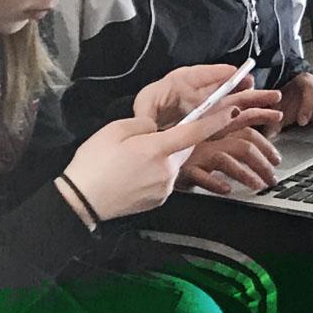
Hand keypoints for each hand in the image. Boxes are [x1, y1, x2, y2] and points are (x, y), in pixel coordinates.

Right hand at [61, 93, 278, 220]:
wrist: (80, 202)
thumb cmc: (94, 163)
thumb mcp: (116, 131)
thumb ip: (144, 124)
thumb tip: (156, 127)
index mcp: (158, 149)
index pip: (195, 131)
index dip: (216, 119)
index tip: (232, 110)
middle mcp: (167, 170)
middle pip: (185, 148)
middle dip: (179, 138)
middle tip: (156, 136)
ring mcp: (165, 188)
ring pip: (175, 163)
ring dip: (166, 156)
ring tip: (136, 157)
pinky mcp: (159, 199)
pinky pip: (165, 179)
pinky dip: (158, 171)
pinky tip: (135, 172)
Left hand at [133, 62, 255, 128]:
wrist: (149, 129)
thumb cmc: (148, 109)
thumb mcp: (145, 105)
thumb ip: (147, 114)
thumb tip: (151, 123)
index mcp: (185, 81)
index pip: (206, 75)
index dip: (223, 74)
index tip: (238, 75)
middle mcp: (203, 93)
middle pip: (228, 90)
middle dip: (247, 90)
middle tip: (266, 90)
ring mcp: (210, 108)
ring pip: (235, 105)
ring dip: (255, 105)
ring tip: (275, 105)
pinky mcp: (213, 121)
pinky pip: (234, 120)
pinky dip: (250, 119)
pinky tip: (266, 119)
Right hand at [179, 128, 281, 193]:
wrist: (151, 158)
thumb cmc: (178, 152)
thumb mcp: (204, 142)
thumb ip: (225, 140)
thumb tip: (253, 152)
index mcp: (216, 130)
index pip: (246, 129)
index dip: (265, 139)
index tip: (278, 154)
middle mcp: (208, 139)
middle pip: (242, 145)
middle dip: (263, 161)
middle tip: (273, 176)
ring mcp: (196, 154)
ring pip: (227, 159)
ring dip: (246, 173)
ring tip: (258, 185)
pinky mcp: (183, 170)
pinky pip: (201, 176)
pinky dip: (215, 183)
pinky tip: (226, 189)